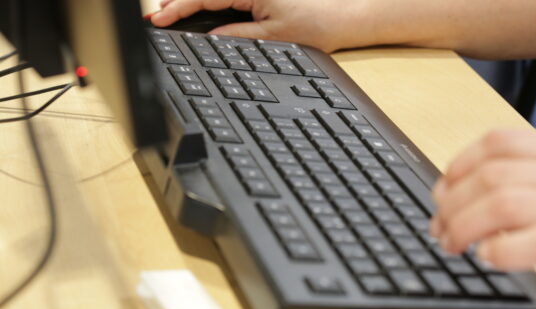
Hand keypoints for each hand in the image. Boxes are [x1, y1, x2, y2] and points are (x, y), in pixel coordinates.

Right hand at [150, 0, 381, 51]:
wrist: (343, 20)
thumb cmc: (315, 25)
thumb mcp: (273, 36)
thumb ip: (238, 36)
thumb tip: (210, 40)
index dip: (179, 8)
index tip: (160, 18)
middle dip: (179, 2)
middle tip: (156, 16)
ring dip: (191, 3)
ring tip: (168, 13)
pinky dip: (208, 5)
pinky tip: (196, 12)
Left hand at [431, 129, 535, 308]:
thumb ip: (509, 185)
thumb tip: (446, 195)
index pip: (499, 141)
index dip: (459, 164)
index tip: (442, 190)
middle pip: (492, 175)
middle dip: (453, 203)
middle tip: (441, 228)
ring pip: (503, 204)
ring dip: (465, 226)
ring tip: (454, 245)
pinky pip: (533, 243)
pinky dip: (499, 250)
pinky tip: (488, 256)